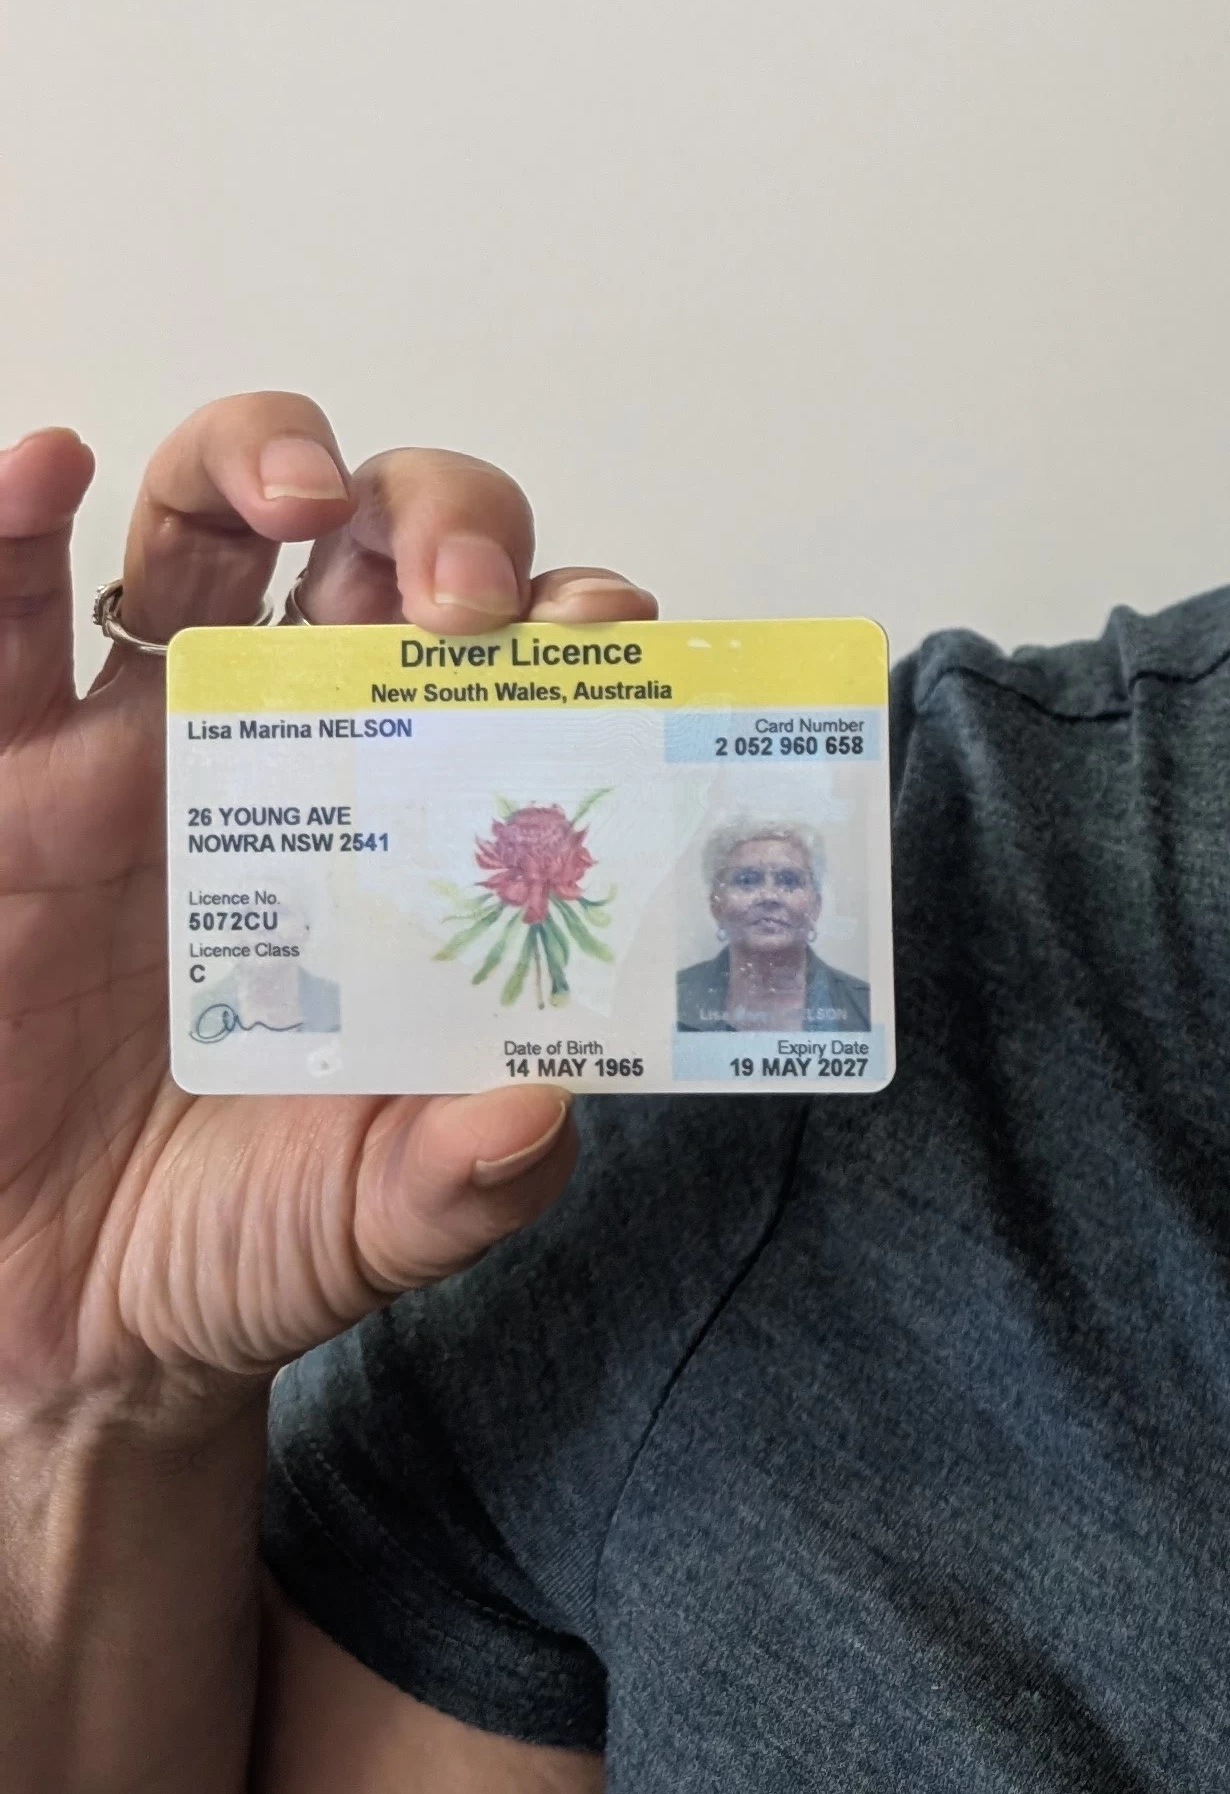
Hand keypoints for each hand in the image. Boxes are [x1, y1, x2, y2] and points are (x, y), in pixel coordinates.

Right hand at [0, 397, 655, 1421]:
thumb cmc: (240, 1237)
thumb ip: (469, 1178)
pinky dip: (12, 522)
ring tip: (297, 489)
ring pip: (202, 526)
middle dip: (439, 515)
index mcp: (413, 816)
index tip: (606, 624)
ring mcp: (135, 744)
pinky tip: (44, 465)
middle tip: (461, 593)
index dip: (568, 611)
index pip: (514, 656)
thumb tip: (540, 1111)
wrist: (63, 1336)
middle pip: (378, 543)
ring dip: (256, 457)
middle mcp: (292, 743)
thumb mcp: (379, 1219)